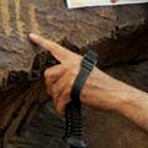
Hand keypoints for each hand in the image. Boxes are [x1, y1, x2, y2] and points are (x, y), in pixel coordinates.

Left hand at [29, 32, 147, 138]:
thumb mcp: (87, 73)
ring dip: (57, 100)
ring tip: (64, 104)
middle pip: (48, 74)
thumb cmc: (102, 87)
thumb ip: (71, 73)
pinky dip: (61, 108)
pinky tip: (64, 110)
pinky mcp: (74, 88)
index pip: (56, 48)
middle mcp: (73, 64)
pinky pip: (60, 100)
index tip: (31, 36)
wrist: (115, 94)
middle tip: (55, 95)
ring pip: (54, 89)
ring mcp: (74, 76)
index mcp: (75, 59)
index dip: (42, 42)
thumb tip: (55, 82)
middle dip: (49, 87)